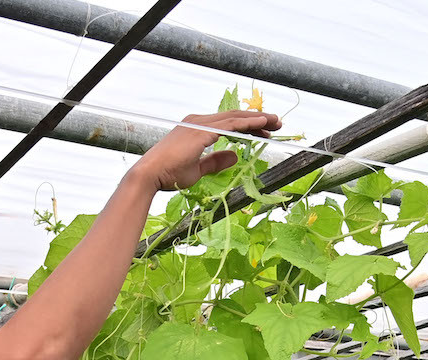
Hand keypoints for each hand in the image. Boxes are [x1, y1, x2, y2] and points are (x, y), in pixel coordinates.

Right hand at [138, 110, 281, 191]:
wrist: (150, 174)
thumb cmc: (168, 174)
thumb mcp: (197, 169)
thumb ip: (215, 162)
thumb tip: (234, 157)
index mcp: (196, 128)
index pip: (228, 124)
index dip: (248, 126)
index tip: (265, 131)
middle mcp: (199, 121)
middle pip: (234, 116)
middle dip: (257, 119)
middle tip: (277, 123)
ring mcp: (200, 123)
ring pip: (235, 117)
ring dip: (257, 119)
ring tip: (276, 122)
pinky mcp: (203, 130)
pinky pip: (232, 124)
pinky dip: (248, 123)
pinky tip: (262, 125)